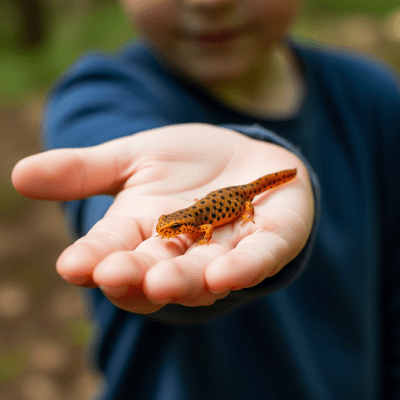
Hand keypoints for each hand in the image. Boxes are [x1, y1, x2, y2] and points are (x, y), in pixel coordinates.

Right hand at [12, 124, 313, 313]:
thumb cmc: (187, 164)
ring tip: (164, 281)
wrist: (242, 158)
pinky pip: (257, 261)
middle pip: (153, 275)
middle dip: (135, 278)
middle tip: (115, 275)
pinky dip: (243, 269)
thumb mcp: (133, 158)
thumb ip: (85, 171)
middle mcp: (179, 253)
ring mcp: (224, 252)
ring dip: (183, 282)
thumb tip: (20, 174)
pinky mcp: (267, 244)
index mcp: (142, 235)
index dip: (93, 261)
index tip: (73, 266)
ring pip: (201, 277)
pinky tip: (226, 274)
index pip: (112, 254)